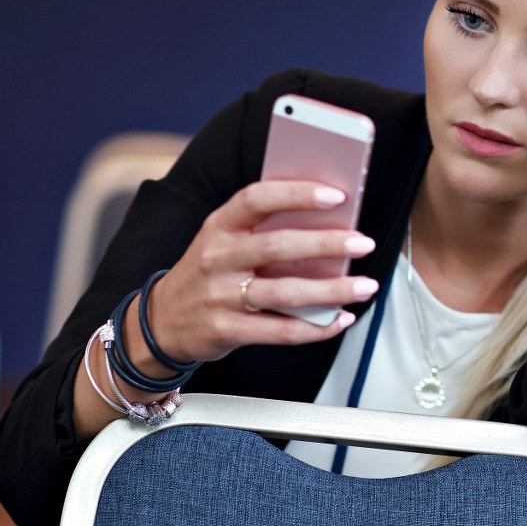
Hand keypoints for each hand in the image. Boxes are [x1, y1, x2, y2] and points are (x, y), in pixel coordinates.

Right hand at [144, 180, 378, 362]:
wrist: (162, 321)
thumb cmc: (209, 273)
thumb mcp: (223, 241)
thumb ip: (263, 230)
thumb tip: (330, 223)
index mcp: (219, 226)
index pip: (256, 199)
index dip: (296, 195)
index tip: (337, 196)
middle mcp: (217, 258)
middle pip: (277, 246)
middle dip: (327, 244)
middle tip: (363, 243)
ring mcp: (220, 296)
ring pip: (284, 292)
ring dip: (332, 290)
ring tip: (364, 286)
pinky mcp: (226, 330)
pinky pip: (280, 330)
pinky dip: (316, 327)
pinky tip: (340, 319)